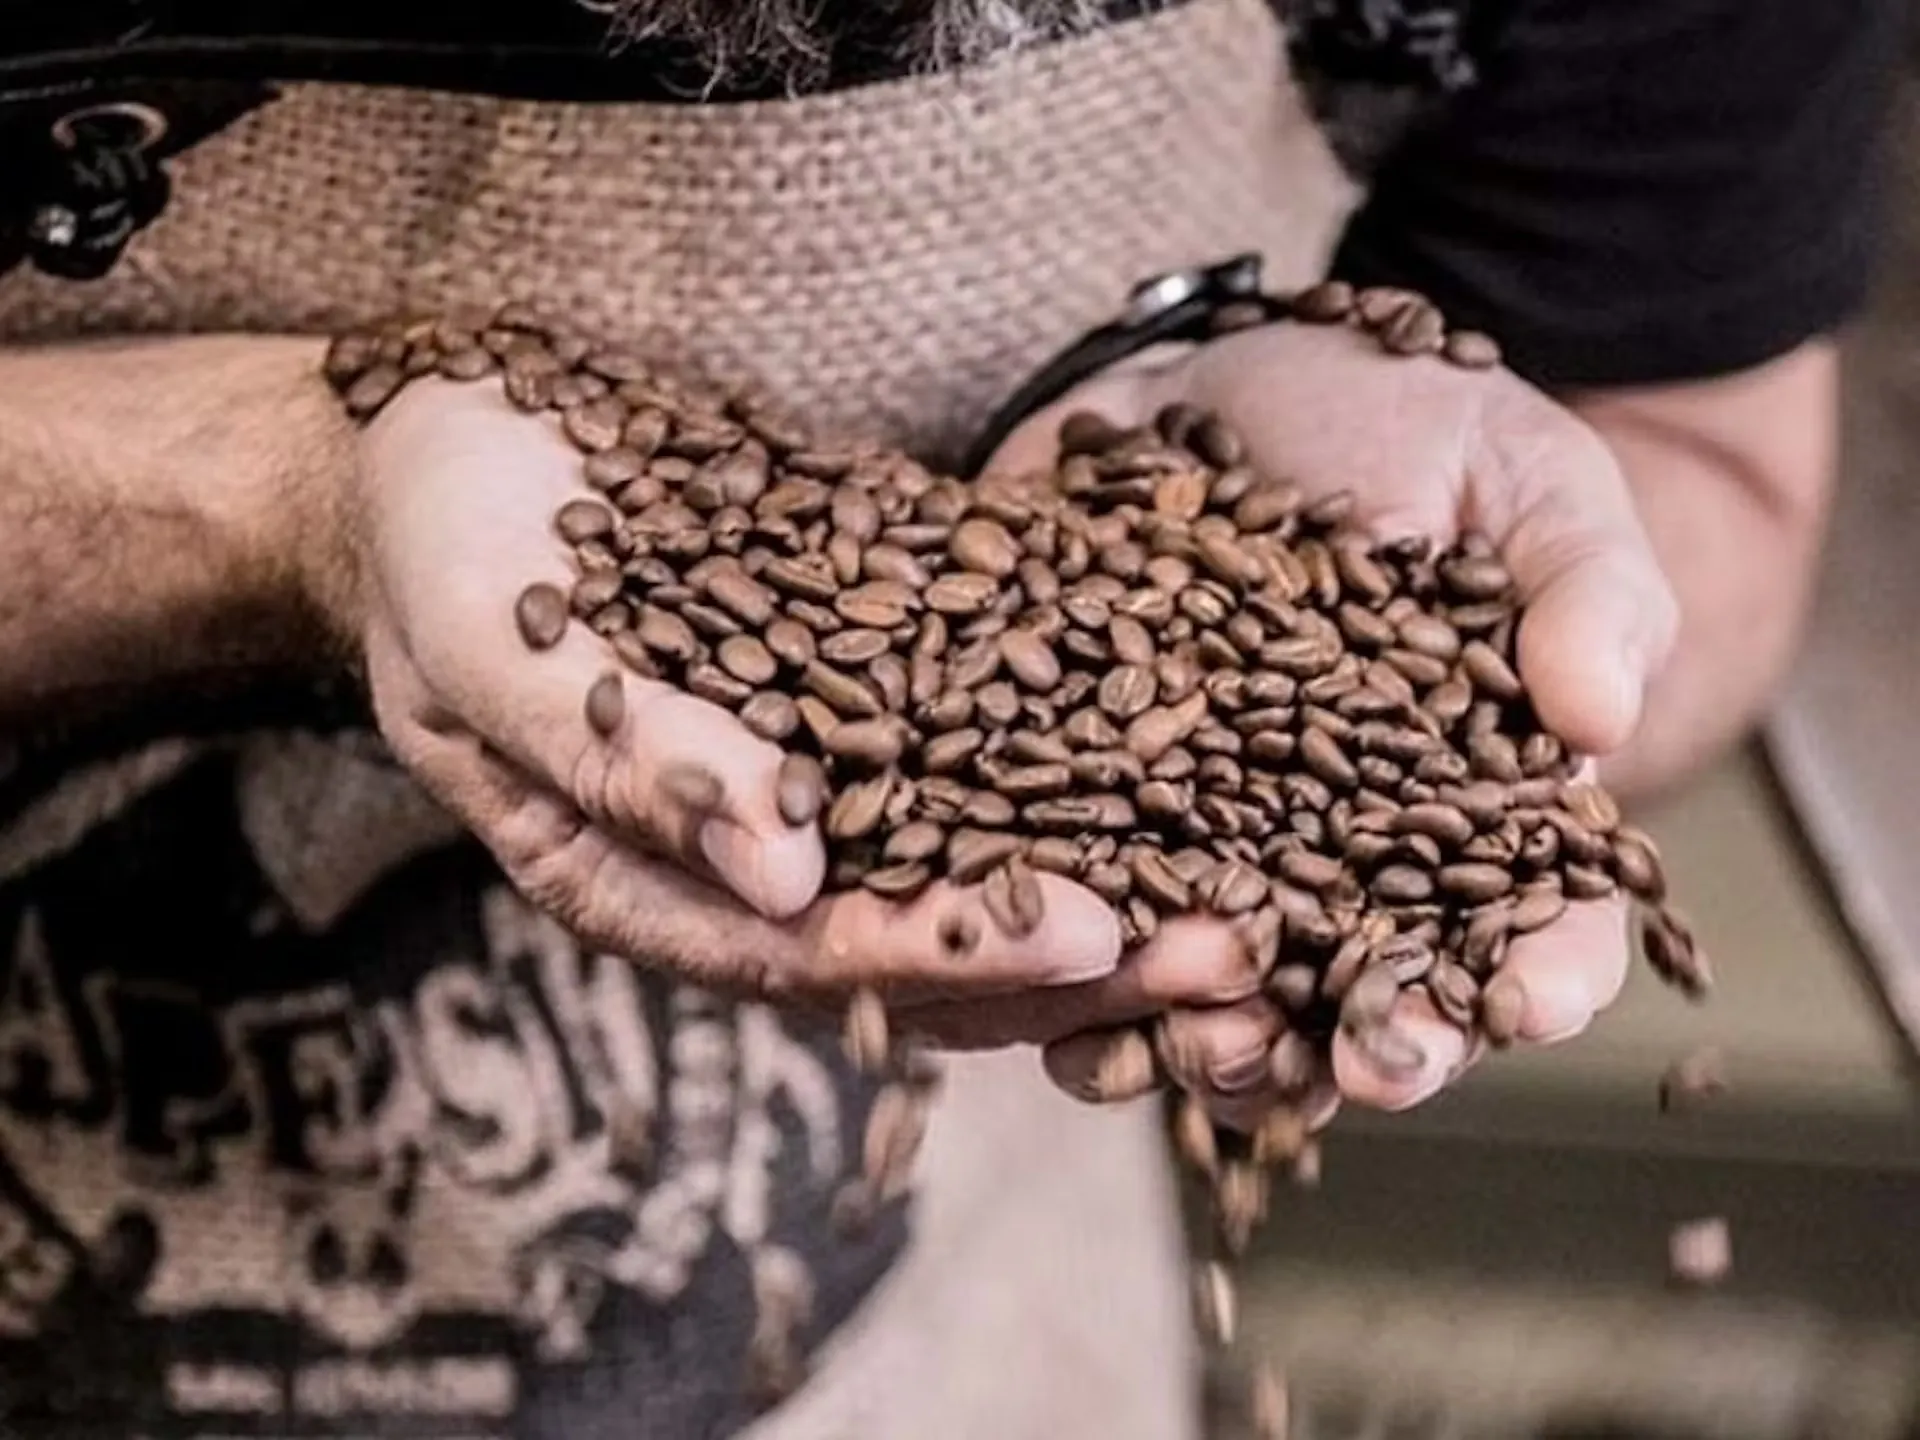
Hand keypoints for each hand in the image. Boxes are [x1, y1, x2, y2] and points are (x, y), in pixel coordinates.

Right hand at [340, 378, 1242, 1050]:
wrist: (450, 445)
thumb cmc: (440, 541)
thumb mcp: (495, 643)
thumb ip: (620, 756)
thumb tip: (778, 870)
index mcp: (651, 881)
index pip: (816, 951)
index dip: (953, 948)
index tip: (1090, 939)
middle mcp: (750, 854)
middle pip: (933, 931)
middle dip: (1086, 949)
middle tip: (1235, 949)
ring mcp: (815, 773)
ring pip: (983, 851)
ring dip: (1121, 869)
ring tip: (1264, 874)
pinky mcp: (860, 686)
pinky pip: (986, 735)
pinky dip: (1088, 752)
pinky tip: (1204, 736)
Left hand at [991, 318, 1678, 1117]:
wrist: (1224, 378)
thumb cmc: (1409, 433)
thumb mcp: (1528, 483)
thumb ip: (1587, 590)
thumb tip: (1597, 714)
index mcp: (1473, 812)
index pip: (1534, 928)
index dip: (1541, 978)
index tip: (1525, 1003)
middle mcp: (1340, 863)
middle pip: (1361, 1003)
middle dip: (1357, 1049)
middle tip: (1351, 1069)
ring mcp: (1208, 851)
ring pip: (1209, 999)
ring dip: (1201, 1041)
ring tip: (1190, 1039)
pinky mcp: (1085, 816)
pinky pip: (1069, 924)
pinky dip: (1055, 975)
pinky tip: (1042, 1002)